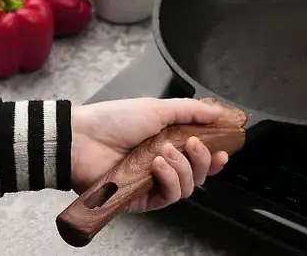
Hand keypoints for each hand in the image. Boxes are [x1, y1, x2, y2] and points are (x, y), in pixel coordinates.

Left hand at [70, 98, 228, 212]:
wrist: (83, 139)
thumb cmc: (116, 120)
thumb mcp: (157, 108)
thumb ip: (191, 111)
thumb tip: (217, 112)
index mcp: (169, 143)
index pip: (199, 156)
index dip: (214, 157)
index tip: (223, 151)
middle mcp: (164, 165)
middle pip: (199, 174)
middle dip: (202, 160)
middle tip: (193, 144)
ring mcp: (154, 182)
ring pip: (188, 186)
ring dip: (183, 168)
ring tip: (164, 152)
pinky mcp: (144, 199)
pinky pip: (170, 196)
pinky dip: (170, 180)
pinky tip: (158, 166)